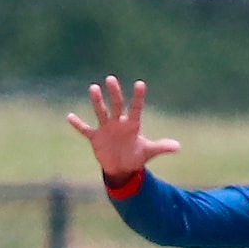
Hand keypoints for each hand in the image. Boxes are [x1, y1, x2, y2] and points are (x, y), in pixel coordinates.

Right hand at [66, 77, 180, 184]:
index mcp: (132, 125)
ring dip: (97, 102)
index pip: (136, 108)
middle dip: (114, 93)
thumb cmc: (135, 156)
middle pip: (117, 105)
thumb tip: (178, 147)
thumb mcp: (148, 152)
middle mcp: (118, 123)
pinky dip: (78, 124)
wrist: (121, 168)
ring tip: (93, 88)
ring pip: (101, 112)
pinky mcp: (95, 137)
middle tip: (111, 79)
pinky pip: (85, 129)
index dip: (138, 97)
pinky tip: (69, 116)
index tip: (140, 83)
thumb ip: (161, 147)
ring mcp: (106, 129)